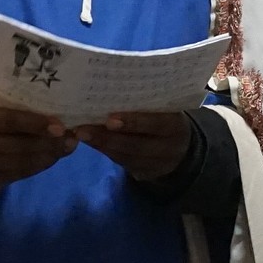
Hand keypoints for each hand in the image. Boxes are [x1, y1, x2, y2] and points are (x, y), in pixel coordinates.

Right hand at [0, 100, 75, 190]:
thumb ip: (18, 111)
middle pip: (17, 145)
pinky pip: (20, 174)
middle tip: (71, 138)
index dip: (35, 124)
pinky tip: (53, 157)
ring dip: (49, 156)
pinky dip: (40, 166)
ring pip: (21, 162)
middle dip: (48, 143)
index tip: (60, 126)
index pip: (8, 120)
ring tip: (67, 147)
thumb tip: (59, 116)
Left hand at [74, 112, 192, 180]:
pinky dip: (105, 152)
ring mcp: (157, 164)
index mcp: (176, 125)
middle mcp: (169, 147)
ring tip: (81, 134)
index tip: (110, 119)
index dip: (134, 122)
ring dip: (101, 145)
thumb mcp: (164, 109)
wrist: (181, 148)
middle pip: (137, 145)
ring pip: (126, 156)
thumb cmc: (166, 117)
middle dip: (108, 137)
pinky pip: (122, 163)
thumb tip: (112, 89)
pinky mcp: (145, 173)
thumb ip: (146, 103)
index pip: (156, 123)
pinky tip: (90, 142)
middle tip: (83, 129)